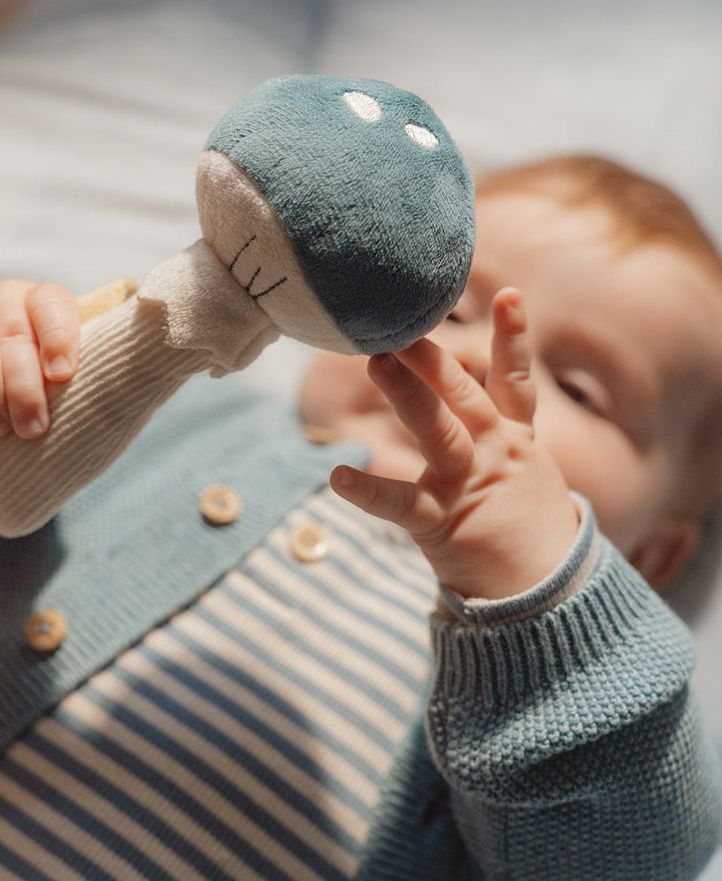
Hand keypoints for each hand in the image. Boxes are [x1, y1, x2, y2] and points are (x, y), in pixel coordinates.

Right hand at [0, 279, 80, 438]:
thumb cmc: (38, 372)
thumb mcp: (60, 367)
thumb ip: (74, 376)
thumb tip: (97, 405)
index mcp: (39, 301)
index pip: (51, 305)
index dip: (58, 338)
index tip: (62, 375)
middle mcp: (0, 303)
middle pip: (13, 336)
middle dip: (25, 389)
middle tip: (34, 427)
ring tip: (1, 429)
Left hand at [331, 289, 579, 599]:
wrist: (542, 587)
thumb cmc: (520, 517)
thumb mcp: (521, 463)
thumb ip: (493, 423)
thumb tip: (453, 386)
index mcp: (512, 435)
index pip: (514, 377)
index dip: (513, 335)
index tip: (507, 294)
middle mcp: (494, 451)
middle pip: (464, 395)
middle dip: (433, 358)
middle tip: (400, 325)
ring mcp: (469, 484)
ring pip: (439, 432)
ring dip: (410, 396)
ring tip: (378, 362)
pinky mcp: (442, 521)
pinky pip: (401, 503)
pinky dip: (369, 490)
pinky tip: (337, 476)